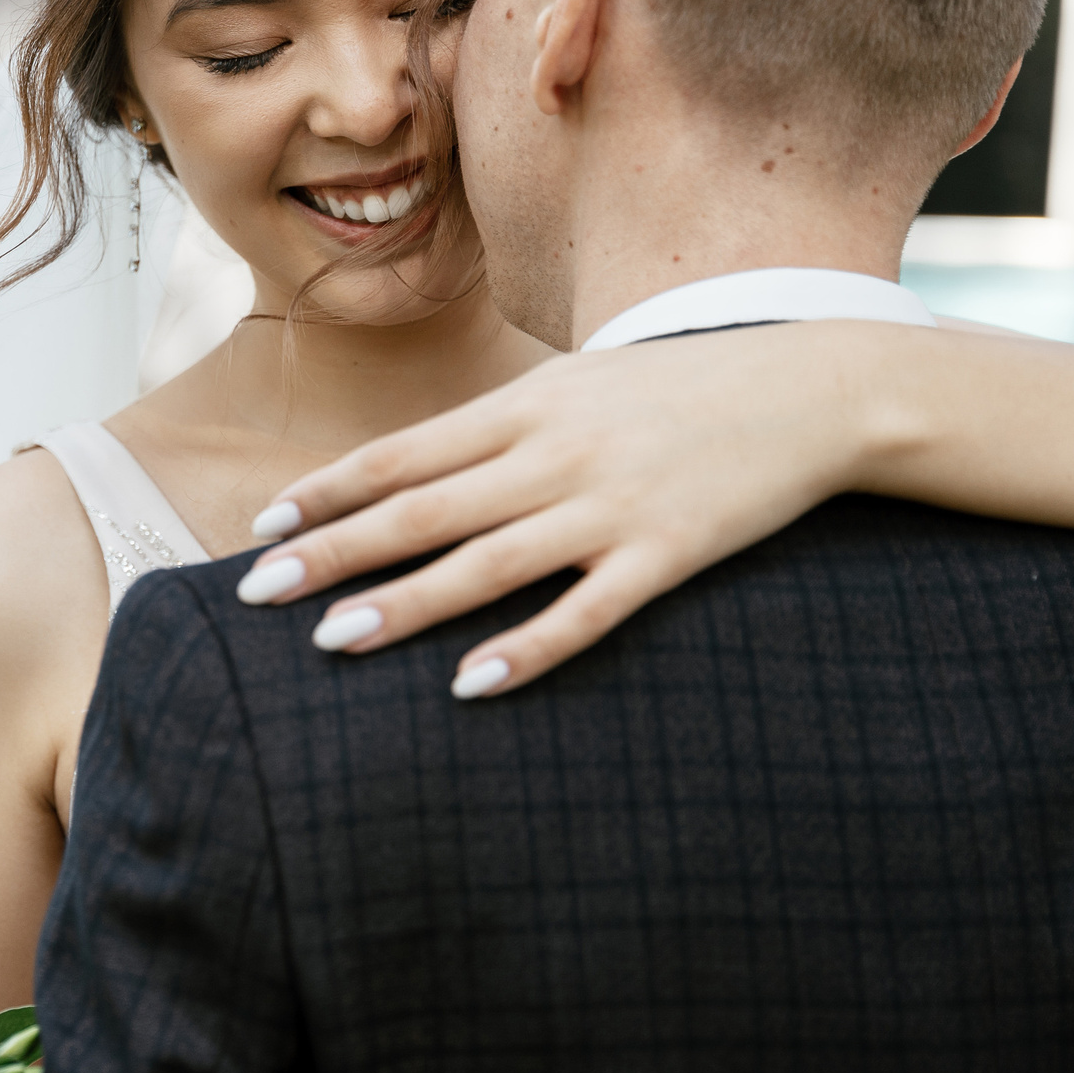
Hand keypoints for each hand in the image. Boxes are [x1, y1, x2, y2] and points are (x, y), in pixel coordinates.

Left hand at [233, 323, 902, 696]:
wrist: (815, 387)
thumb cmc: (681, 389)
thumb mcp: (580, 386)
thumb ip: (500, 429)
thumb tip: (411, 473)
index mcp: (526, 406)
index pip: (402, 454)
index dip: (328, 492)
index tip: (262, 525)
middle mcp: (555, 452)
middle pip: (421, 509)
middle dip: (333, 551)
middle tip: (258, 592)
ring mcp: (611, 505)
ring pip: (486, 563)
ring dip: (405, 604)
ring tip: (331, 641)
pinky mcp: (669, 553)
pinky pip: (586, 612)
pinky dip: (528, 649)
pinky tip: (472, 685)